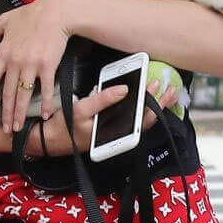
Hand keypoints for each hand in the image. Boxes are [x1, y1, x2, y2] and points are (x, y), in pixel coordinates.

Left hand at [0, 0, 79, 131]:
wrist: (56, 10)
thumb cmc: (32, 13)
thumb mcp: (4, 21)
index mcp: (3, 52)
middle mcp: (15, 61)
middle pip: (6, 94)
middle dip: (4, 114)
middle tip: (4, 129)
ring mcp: (32, 65)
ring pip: (23, 95)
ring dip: (20, 114)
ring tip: (18, 128)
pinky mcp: (48, 65)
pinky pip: (46, 89)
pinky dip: (45, 104)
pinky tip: (44, 115)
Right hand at [34, 69, 179, 156]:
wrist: (51, 139)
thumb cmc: (65, 126)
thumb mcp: (82, 109)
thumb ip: (103, 100)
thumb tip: (124, 89)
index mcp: (115, 134)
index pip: (140, 118)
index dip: (151, 101)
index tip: (157, 83)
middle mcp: (118, 135)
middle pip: (145, 119)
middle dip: (159, 103)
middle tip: (172, 87)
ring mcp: (116, 132)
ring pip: (141, 119)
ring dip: (154, 105)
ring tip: (166, 92)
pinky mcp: (112, 129)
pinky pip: (132, 118)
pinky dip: (141, 107)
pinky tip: (146, 98)